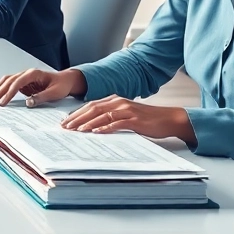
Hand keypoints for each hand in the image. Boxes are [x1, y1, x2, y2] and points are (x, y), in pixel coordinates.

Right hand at [0, 68, 85, 106]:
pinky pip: (9, 86)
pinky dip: (1, 91)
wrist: (67, 80)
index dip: (9, 93)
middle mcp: (26, 74)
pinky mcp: (23, 83)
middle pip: (8, 80)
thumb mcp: (55, 93)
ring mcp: (24, 78)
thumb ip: (41, 97)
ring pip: (6, 81)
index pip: (17, 82)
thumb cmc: (62, 85)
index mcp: (34, 74)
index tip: (2, 102)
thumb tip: (28, 102)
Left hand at [60, 96, 196, 143]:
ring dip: (87, 123)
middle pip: (93, 109)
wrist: (169, 119)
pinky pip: (116, 123)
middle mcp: (119, 102)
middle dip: (77, 118)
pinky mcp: (135, 120)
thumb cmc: (147, 119)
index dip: (77, 113)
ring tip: (76, 130)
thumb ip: (112, 117)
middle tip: (65, 127)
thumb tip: (94, 126)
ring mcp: (127, 110)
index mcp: (116, 100)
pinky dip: (105, 128)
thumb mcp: (127, 115)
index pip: (91, 105)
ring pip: (102, 115)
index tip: (65, 121)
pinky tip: (96, 133)